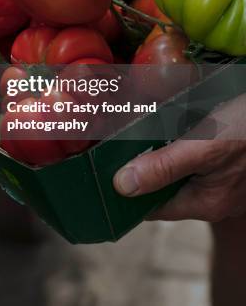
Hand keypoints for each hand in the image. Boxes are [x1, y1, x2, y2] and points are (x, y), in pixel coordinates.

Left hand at [113, 94, 245, 221]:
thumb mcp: (204, 147)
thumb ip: (164, 167)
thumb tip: (121, 187)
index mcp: (205, 202)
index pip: (152, 208)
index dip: (125, 194)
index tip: (99, 176)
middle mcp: (212, 194)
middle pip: (162, 184)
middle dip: (139, 163)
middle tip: (111, 141)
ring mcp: (220, 175)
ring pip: (175, 164)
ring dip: (156, 146)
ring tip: (131, 124)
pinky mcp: (224, 154)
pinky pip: (190, 149)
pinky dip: (174, 135)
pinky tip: (163, 116)